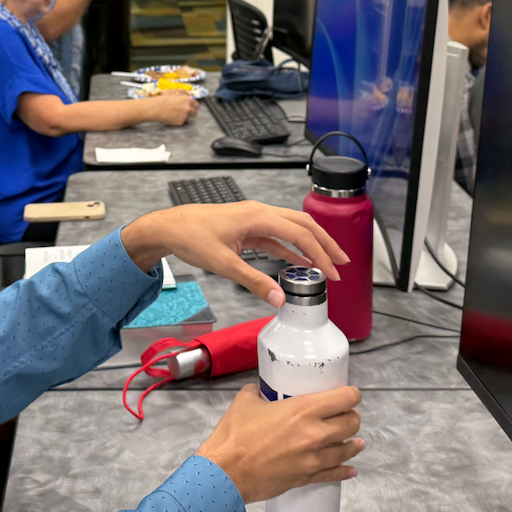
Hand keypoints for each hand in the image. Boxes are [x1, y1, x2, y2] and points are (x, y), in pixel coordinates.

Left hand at [120, 200, 346, 305]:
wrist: (170, 227)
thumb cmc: (191, 237)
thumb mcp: (224, 264)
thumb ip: (254, 282)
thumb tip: (279, 298)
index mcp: (257, 217)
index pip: (299, 233)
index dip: (320, 254)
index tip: (332, 272)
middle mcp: (260, 213)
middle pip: (303, 224)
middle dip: (325, 243)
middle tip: (342, 264)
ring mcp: (254, 218)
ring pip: (292, 228)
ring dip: (310, 245)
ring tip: (327, 263)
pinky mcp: (248, 227)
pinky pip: (277, 236)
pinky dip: (291, 248)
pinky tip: (299, 262)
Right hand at [146, 91, 197, 125]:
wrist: (156, 108)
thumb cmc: (163, 99)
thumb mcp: (175, 95)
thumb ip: (183, 99)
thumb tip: (186, 101)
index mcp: (187, 100)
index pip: (196, 105)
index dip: (193, 106)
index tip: (191, 107)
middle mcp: (188, 108)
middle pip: (195, 112)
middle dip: (191, 112)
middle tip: (185, 112)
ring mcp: (185, 116)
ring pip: (189, 118)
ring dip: (185, 116)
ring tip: (176, 114)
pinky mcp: (181, 122)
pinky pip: (182, 121)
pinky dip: (178, 120)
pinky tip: (172, 117)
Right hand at [197, 384, 363, 503]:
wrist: (227, 471)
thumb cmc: (235, 436)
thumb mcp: (245, 402)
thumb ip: (255, 392)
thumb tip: (257, 391)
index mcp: (303, 410)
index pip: (344, 399)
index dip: (351, 394)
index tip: (349, 394)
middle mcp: (315, 434)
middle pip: (351, 424)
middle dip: (352, 417)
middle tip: (347, 415)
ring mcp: (313, 459)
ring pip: (347, 449)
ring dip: (353, 443)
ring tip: (355, 441)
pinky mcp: (307, 477)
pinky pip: (334, 474)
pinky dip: (345, 471)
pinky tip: (351, 469)